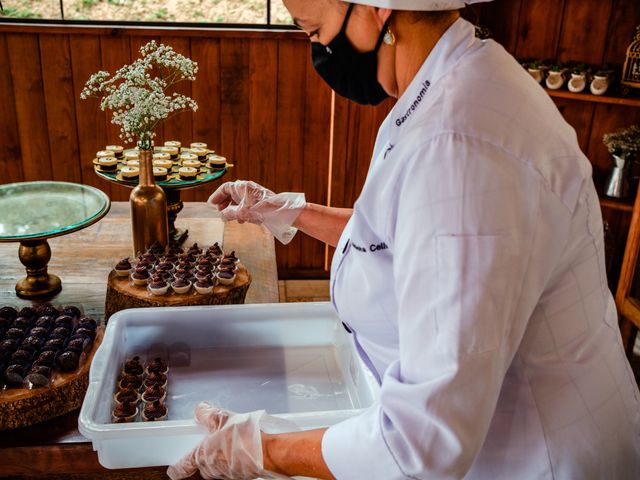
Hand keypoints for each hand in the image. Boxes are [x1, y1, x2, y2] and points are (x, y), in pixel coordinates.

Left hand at [167, 402, 294, 479]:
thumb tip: (200, 410)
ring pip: (217, 467)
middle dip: (205, 455)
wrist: (266, 451)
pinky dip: (233, 460)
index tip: (173, 469)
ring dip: (221, 457)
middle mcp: (211, 468)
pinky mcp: (240, 475)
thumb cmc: (243, 437)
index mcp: (202, 456)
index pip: (182, 467)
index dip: (176, 468)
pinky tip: (241, 448)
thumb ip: (207, 414)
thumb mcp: (222, 418)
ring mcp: (226, 474)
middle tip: (213, 440)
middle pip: (202, 466)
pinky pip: (231, 468)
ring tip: (231, 441)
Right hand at [208, 180, 305, 244]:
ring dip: (233, 209)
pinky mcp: (259, 200)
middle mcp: (247, 188)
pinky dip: (241, 210)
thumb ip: (228, 214)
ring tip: (231, 218)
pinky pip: (246, 203)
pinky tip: (242, 219)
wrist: (279, 212)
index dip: (216, 196)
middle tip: (220, 212)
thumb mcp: (240, 213)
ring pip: (238, 200)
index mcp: (240, 186)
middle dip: (224, 204)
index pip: (224, 188)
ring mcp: (253, 193)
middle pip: (231, 194)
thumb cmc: (260, 209)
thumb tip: (221, 216)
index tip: (211, 204)